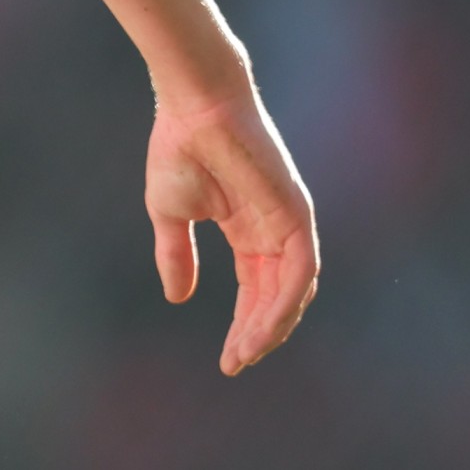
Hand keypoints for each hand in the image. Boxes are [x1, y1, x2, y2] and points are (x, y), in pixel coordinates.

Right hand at [147, 86, 318, 374]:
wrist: (193, 107)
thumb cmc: (180, 147)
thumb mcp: (169, 214)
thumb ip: (177, 255)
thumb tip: (177, 298)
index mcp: (249, 229)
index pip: (255, 290)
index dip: (242, 326)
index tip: (227, 360)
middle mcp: (275, 231)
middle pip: (276, 298)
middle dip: (257, 334)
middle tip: (235, 363)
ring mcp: (289, 223)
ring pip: (293, 292)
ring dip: (272, 326)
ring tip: (245, 352)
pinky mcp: (297, 214)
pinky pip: (300, 271)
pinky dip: (285, 303)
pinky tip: (264, 326)